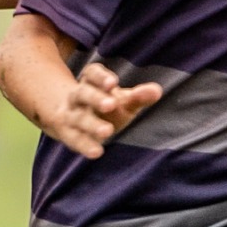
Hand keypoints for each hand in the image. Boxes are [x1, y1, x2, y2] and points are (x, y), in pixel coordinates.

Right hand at [42, 64, 164, 158]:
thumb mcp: (124, 100)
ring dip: (91, 125)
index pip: (92, 74)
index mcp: (90, 82)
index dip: (101, 77)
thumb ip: (139, 96)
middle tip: (110, 105)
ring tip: (107, 132)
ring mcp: (71, 116)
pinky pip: (75, 139)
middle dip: (95, 98)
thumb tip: (157, 91)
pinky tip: (97, 152)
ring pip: (78, 118)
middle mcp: (77, 97)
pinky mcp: (69, 135)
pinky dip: (85, 145)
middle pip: (82, 94)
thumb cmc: (106, 107)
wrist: (73, 120)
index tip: (113, 83)